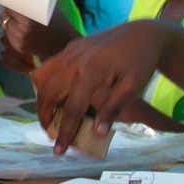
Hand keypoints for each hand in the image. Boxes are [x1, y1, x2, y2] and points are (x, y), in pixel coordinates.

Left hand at [0, 7, 80, 70]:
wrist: (66, 44)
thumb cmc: (59, 22)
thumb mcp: (49, 7)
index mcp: (28, 19)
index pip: (9, 6)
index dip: (11, 1)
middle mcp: (22, 30)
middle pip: (5, 15)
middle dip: (11, 12)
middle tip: (21, 10)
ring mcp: (19, 40)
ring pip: (5, 25)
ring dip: (11, 21)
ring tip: (24, 21)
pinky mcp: (19, 47)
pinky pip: (9, 35)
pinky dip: (13, 31)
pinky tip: (25, 31)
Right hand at [31, 20, 172, 153]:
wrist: (142, 33)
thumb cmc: (141, 62)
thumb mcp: (133, 87)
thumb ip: (113, 108)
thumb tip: (96, 132)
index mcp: (92, 72)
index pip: (73, 109)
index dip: (66, 131)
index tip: (60, 150)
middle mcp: (74, 61)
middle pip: (49, 93)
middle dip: (45, 117)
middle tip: (51, 134)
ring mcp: (69, 52)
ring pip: (42, 78)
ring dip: (41, 99)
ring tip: (48, 116)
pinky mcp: (70, 48)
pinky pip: (49, 67)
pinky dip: (45, 83)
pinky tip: (54, 95)